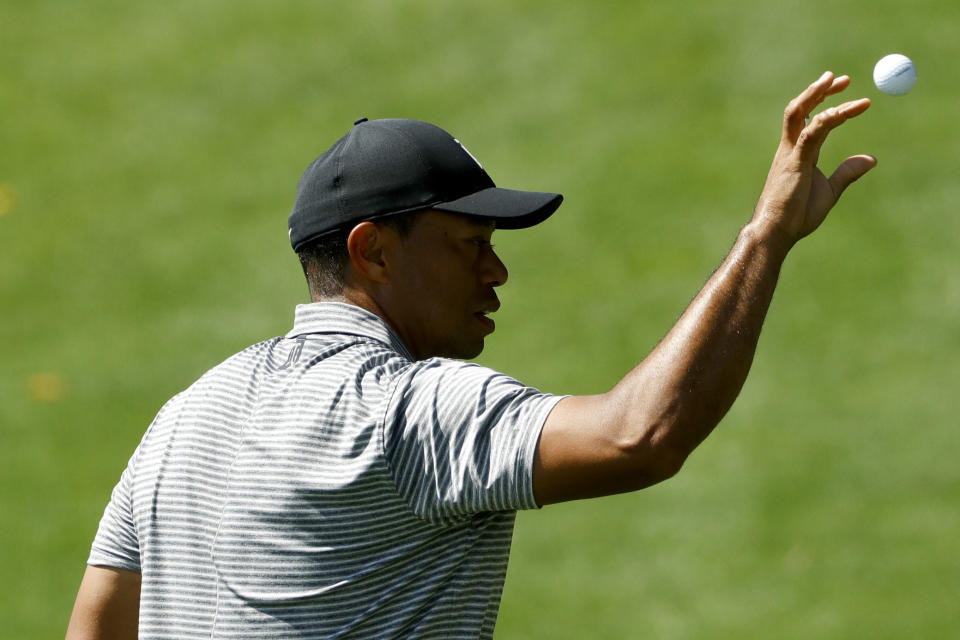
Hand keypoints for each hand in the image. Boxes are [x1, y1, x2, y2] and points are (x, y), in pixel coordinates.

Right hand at [753, 71, 875, 246]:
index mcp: (798, 153)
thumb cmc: (796, 215)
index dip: (827, 102)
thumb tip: (870, 159)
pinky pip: (810, 135)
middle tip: (843, 78)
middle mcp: (790, 148)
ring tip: (835, 80)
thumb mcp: (829, 191)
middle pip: (800, 109)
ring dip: (816, 95)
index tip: (847, 90)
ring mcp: (790, 154)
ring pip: (799, 114)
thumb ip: (846, 173)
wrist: (776, 231)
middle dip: (819, 91)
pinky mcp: (794, 163)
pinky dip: (827, 120)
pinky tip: (843, 112)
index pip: (810, 118)